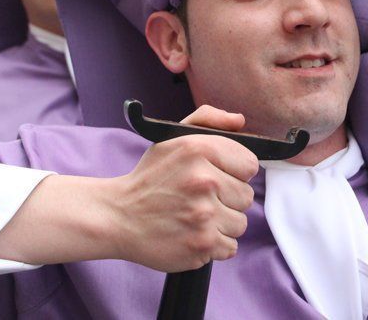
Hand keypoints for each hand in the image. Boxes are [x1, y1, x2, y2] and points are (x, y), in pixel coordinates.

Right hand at [108, 106, 257, 270]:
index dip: (235, 171)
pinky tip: (193, 234)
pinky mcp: (202, 245)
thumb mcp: (172, 138)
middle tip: (201, 199)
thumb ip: (208, 120)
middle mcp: (204, 181)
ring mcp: (203, 216)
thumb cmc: (149, 178)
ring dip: (222, 223)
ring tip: (195, 217)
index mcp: (199, 150)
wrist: (117, 216)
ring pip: (240, 223)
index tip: (219, 176)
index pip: (250, 164)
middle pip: (247, 196)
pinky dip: (215, 245)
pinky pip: (231, 247)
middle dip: (228, 198)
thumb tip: (239, 121)